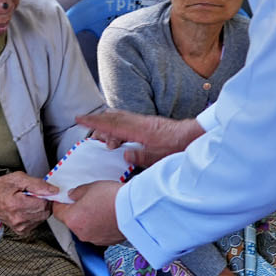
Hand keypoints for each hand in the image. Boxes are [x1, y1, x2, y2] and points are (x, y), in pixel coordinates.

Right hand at [0, 171, 55, 235]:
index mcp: (16, 204)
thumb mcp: (18, 178)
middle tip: (33, 195)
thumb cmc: (0, 187)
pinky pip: (37, 222)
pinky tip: (26, 208)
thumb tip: (54, 190)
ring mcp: (20, 227)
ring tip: (28, 201)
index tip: (39, 190)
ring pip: (43, 218)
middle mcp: (18, 218)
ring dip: (40, 208)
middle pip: (45, 212)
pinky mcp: (21, 231)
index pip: (44, 203)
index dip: (45, 195)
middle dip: (43, 202)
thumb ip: (38, 184)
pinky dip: (35, 215)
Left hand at [50, 180, 122, 244]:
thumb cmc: (113, 198)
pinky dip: (100, 225)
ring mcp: (94, 239)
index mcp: (73, 219)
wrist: (134, 210)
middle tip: (86, 200)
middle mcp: (81, 232)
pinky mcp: (106, 241)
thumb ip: (77, 192)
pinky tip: (107, 215)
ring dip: (89, 219)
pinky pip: (97, 232)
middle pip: (71, 221)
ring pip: (85, 228)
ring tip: (100, 207)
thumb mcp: (91, 187)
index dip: (60, 203)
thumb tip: (72, 195)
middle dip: (76, 211)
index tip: (64, 198)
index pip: (57, 212)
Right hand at [77, 110, 202, 169]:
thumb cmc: (180, 147)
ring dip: (108, 123)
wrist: (196, 136)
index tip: (79, 118)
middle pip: (113, 117)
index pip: (112, 124)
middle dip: (98, 121)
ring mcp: (145, 121)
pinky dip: (118, 124)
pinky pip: (128, 119)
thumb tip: (124, 155)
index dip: (94, 121)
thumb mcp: (161, 157)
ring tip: (103, 135)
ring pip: (120, 117)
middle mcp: (141, 122)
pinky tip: (119, 133)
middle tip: (87, 128)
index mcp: (140, 130)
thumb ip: (142, 156)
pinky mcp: (149, 123)